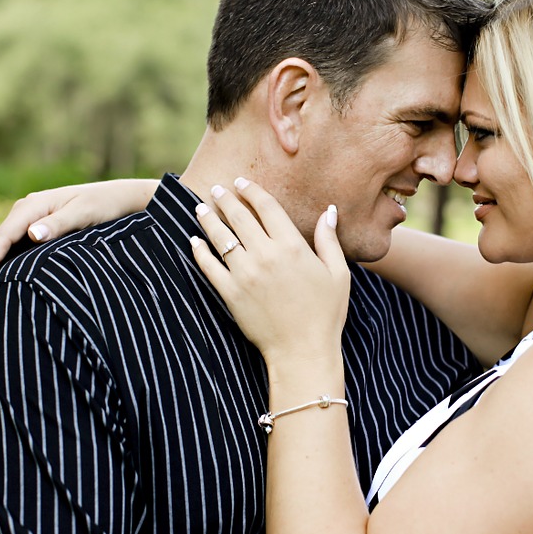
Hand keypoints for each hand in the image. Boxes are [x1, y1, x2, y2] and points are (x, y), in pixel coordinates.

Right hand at [0, 179, 157, 299]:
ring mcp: (29, 219)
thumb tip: (32, 234)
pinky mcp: (36, 229)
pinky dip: (6, 265)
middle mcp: (25, 210)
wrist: (118, 198)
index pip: (3, 236)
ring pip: (4, 246)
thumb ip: (59, 224)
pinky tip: (2, 286)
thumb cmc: (103, 205)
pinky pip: (15, 248)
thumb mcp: (84, 213)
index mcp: (32, 205)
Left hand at [190, 179, 349, 369]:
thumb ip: (328, 240)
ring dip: (209, 219)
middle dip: (225, 199)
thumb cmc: (325, 314)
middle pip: (239, 217)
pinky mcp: (230, 293)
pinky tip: (195, 241)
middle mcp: (265, 255)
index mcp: (292, 246)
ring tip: (201, 207)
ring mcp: (244, 274)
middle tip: (217, 188)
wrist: (302, 351)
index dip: (252, 191)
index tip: (242, 182)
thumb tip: (329, 211)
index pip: (267, 207)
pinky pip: (209, 266)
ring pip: (221, 237)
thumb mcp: (338, 274)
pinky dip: (199, 251)